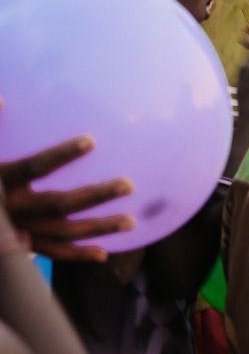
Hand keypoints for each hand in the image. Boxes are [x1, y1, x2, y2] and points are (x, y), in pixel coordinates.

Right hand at [0, 136, 133, 262]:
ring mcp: (17, 231)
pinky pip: (51, 253)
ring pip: (63, 233)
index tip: (91, 140)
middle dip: (96, 195)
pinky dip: (77, 255)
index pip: (35, 166)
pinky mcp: (20, 244)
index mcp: (1, 180)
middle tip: (129, 185)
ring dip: (98, 228)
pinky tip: (104, 254)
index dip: (62, 154)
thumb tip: (2, 98)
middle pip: (60, 203)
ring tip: (131, 222)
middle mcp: (11, 209)